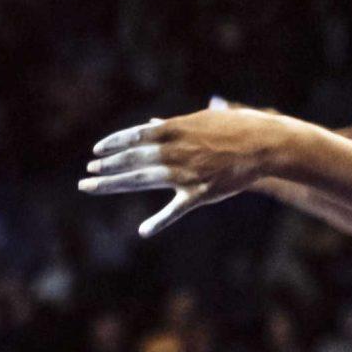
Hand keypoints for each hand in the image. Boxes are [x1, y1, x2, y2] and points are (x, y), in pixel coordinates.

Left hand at [79, 101, 288, 235]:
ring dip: (115, 184)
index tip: (95, 152)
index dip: (113, 144)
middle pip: (132, 159)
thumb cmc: (236, 128)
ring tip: (92, 188)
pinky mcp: (201, 192)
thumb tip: (149, 124)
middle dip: (107, 168)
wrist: (265, 144)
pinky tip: (144, 231)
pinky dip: (159, 221)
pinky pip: (176, 210)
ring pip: (142, 180)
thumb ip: (173, 127)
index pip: (136, 136)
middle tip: (87, 176)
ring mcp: (186, 172)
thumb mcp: (202, 121)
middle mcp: (176, 150)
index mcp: (176, 129)